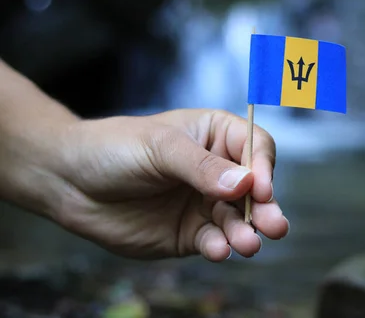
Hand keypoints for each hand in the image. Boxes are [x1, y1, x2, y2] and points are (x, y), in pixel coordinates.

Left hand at [51, 109, 288, 260]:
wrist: (68, 182)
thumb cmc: (114, 148)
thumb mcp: (160, 148)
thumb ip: (202, 167)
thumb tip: (246, 184)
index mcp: (215, 135)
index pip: (255, 148)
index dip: (262, 168)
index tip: (259, 188)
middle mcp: (217, 170)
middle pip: (254, 189)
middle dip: (265, 208)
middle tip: (275, 226)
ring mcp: (204, 203)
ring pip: (238, 219)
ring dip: (246, 232)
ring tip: (248, 244)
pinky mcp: (190, 233)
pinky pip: (213, 241)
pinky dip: (219, 247)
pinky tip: (218, 250)